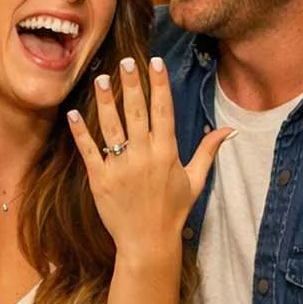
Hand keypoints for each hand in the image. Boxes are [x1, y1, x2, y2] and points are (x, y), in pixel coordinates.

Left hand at [70, 56, 229, 257]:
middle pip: (137, 112)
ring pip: (112, 127)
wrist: (148, 242)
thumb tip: (229, 129)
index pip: (163, 111)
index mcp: (167, 153)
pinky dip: (81, 133)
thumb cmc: (173, 211)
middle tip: (126, 61)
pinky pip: (89, 151)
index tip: (154, 62)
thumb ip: (208, 152)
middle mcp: (144, 156)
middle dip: (132, 85)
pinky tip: (73, 113)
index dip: (158, 85)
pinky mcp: (100, 180)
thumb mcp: (195, 180)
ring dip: (107, 101)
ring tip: (102, 78)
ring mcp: (121, 167)